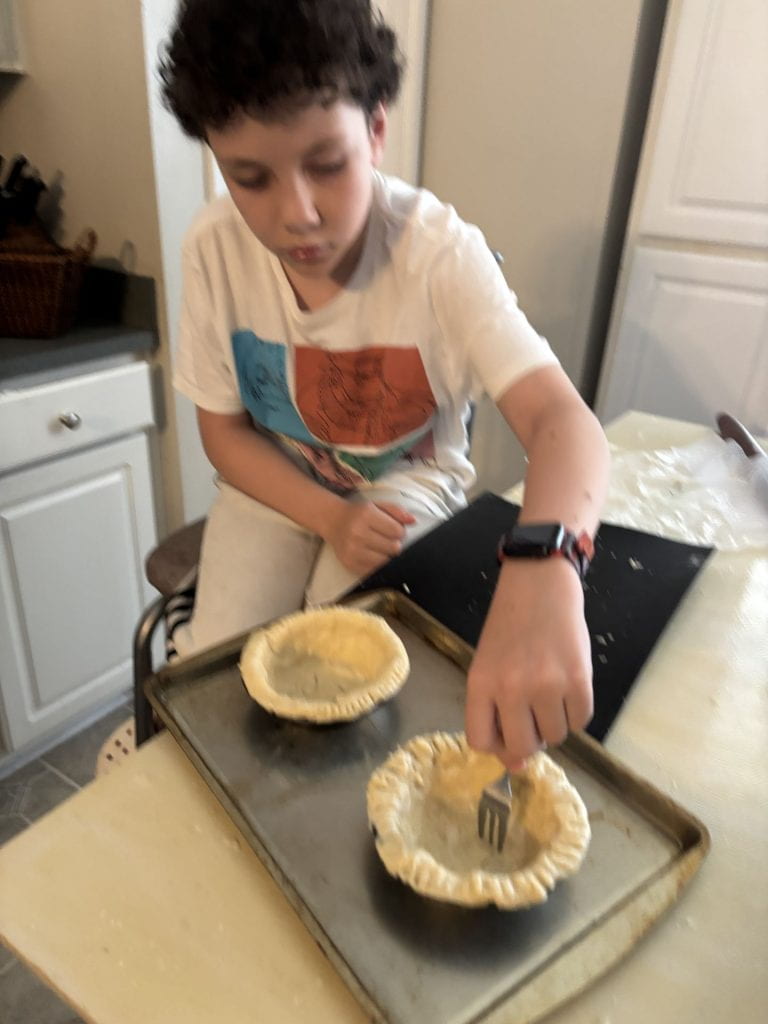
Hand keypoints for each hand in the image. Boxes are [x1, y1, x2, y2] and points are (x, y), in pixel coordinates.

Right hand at [323, 500, 415, 576]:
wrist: (333, 521)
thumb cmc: (358, 513)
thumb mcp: (377, 505)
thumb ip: (397, 511)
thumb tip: (413, 521)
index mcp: (366, 515)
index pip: (396, 531)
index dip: (400, 532)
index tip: (394, 531)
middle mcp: (358, 533)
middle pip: (393, 548)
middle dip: (394, 544)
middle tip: (387, 539)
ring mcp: (352, 551)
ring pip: (385, 561)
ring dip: (387, 556)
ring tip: (380, 548)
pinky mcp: (350, 564)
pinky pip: (374, 571)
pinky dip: (378, 565)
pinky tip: (374, 556)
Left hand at [465, 558, 592, 771]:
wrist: (539, 584)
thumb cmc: (510, 626)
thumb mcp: (490, 665)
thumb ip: (495, 712)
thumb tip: (516, 766)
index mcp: (480, 684)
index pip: (481, 742)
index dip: (497, 745)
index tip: (507, 731)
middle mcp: (510, 689)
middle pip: (522, 747)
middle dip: (531, 739)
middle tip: (534, 714)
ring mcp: (546, 685)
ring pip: (556, 737)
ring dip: (556, 723)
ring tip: (551, 691)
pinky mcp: (579, 680)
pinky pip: (581, 721)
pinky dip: (577, 711)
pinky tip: (569, 685)